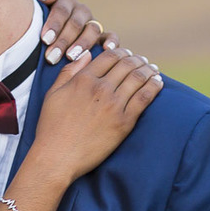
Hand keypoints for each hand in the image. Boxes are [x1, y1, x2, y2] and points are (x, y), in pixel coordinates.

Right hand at [29, 47, 163, 182]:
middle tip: (141, 61)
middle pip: (127, 64)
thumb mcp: (53, 94)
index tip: (126, 55)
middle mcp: (100, 89)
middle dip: (137, 59)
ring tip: (152, 69)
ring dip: (148, 70)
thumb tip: (87, 55)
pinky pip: (145, 98)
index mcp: (83, 80)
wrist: (57, 157)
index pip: (109, 56)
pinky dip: (154, 86)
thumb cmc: (51, 128)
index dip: (121, 52)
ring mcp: (114, 105)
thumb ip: (69, 72)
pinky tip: (158, 82)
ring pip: (139, 78)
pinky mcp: (124, 122)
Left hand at [31, 0, 127, 63]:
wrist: (43, 46)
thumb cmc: (35, 31)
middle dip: (63, 39)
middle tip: (51, 56)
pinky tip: (105, 48)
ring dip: (82, 43)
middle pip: (76, 21)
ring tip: (70, 57)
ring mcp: (93, 24)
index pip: (61, 7)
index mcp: (64, 2)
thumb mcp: (32, 16)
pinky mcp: (104, 38)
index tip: (44, 39)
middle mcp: (80, 11)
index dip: (54, 22)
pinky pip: (111, 36)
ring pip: (92, 29)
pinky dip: (111, 41)